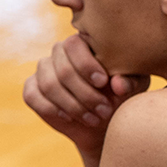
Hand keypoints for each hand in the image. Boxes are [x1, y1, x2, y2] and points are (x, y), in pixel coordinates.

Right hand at [22, 36, 151, 157]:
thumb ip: (130, 82)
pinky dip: (52, 109)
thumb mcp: (134, 88)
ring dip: (72, 105)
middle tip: (104, 110)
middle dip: (84, 93)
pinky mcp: (32, 89)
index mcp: (82, 43)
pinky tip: (70, 118)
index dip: (85, 64)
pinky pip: (33, 96)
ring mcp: (43, 70)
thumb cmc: (121, 97)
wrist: (103, 123)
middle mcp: (59, 53)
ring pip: (49, 84)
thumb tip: (117, 84)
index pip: (73, 44)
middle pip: (62, 68)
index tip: (102, 83)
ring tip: (93, 118)